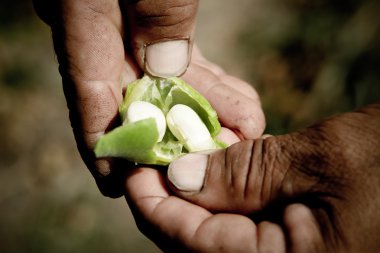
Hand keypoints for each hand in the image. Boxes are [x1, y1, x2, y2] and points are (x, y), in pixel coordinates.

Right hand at [32, 0, 264, 196]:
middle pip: (132, 93)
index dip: (103, 139)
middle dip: (172, 130)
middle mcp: (101, 24)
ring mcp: (128, 22)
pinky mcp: (157, 16)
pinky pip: (179, 56)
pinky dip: (207, 81)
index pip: (88, 91)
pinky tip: (237, 102)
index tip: (119, 179)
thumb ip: (154, 9)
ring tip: (238, 133)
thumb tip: (164, 65)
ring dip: (201, 109)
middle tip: (206, 160)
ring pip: (162, 80)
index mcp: (82, 13)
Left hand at [165, 103, 379, 251]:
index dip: (154, 206)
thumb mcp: (317, 159)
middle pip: (199, 243)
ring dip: (198, 197)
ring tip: (182, 158)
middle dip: (172, 201)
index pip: (193, 244)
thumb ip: (244, 174)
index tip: (135, 170)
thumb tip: (180, 175)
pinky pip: (246, 226)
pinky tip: (218, 168)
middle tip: (156, 160)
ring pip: (220, 235)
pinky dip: (227, 198)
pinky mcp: (295, 242)